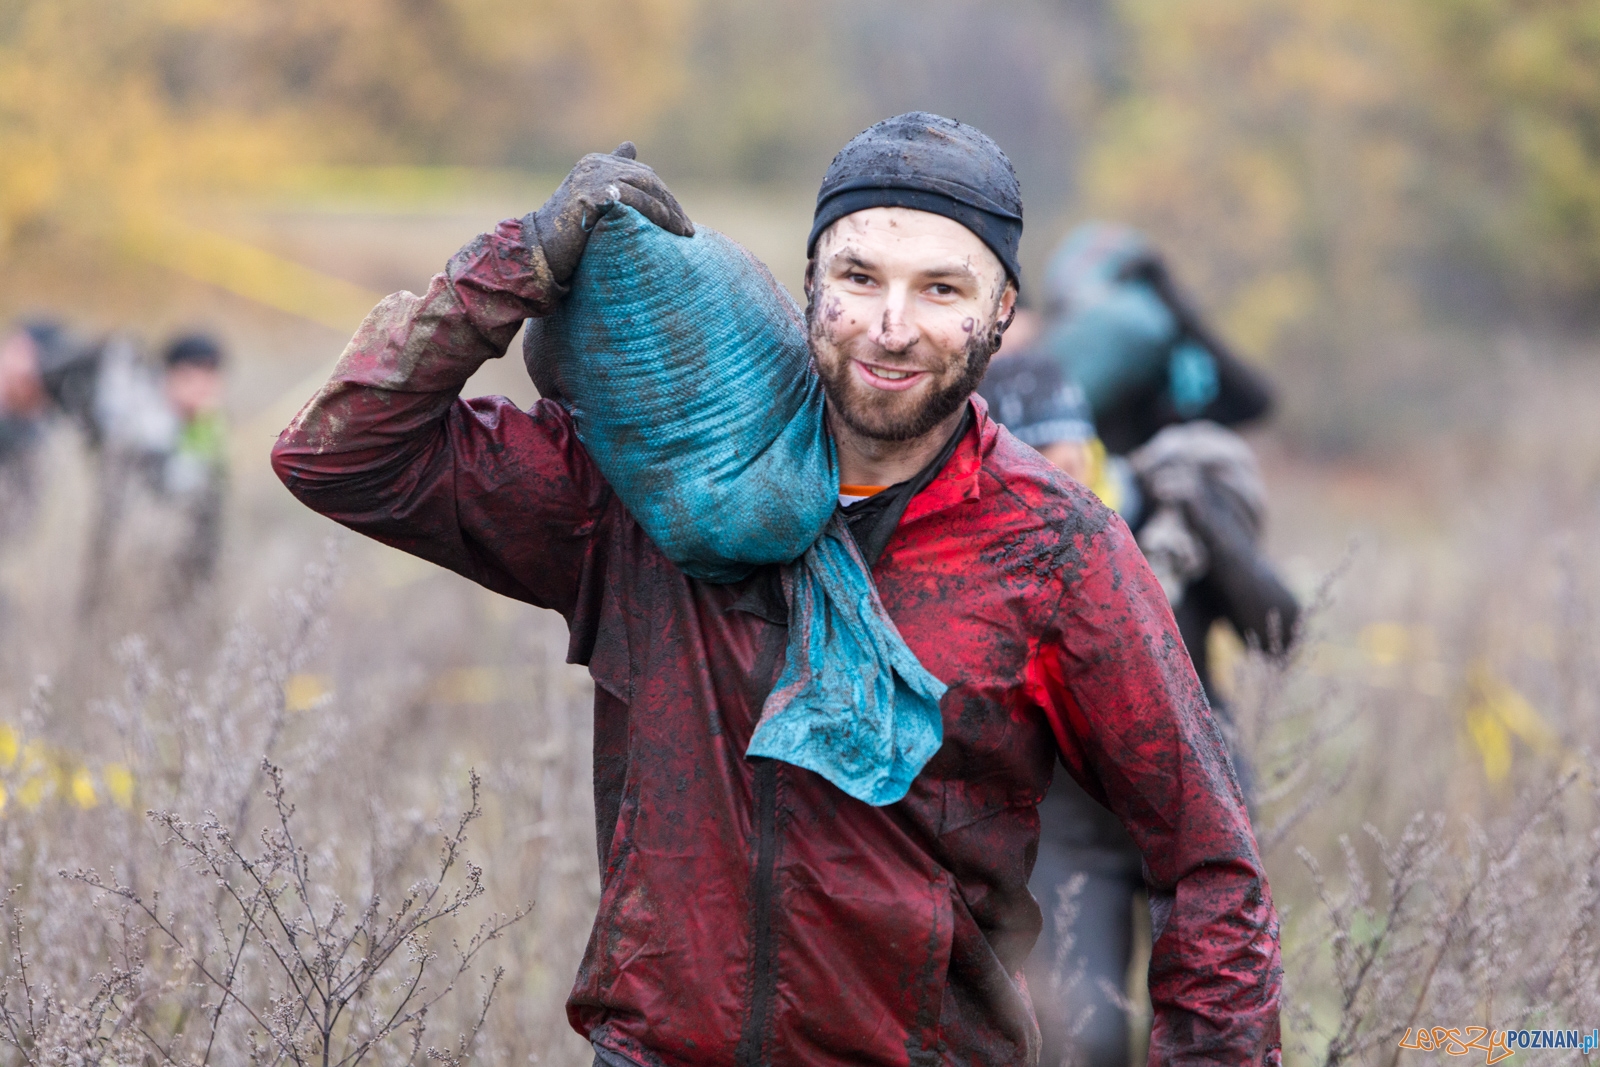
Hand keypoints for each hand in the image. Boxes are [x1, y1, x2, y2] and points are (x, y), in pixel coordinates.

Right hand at [531, 142, 693, 284]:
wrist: (539, 252)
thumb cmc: (567, 235)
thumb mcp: (592, 204)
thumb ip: (613, 182)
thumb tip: (631, 147)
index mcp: (596, 164)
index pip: (641, 174)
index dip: (663, 195)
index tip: (680, 218)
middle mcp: (595, 165)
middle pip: (647, 178)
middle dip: (671, 203)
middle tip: (688, 229)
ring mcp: (593, 177)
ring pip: (645, 187)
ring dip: (670, 210)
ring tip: (685, 233)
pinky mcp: (592, 195)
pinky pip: (635, 200)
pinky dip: (656, 213)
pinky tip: (669, 228)